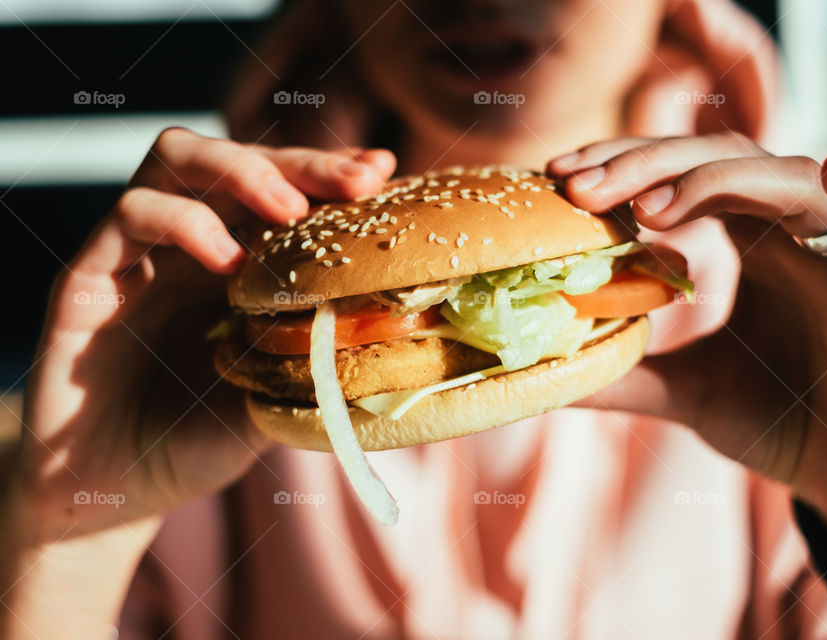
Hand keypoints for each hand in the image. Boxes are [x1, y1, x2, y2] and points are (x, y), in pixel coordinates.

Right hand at [15, 127, 395, 541]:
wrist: (117, 489)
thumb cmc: (199, 438)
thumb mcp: (275, 392)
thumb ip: (317, 354)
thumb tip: (400, 332)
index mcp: (234, 259)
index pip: (282, 187)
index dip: (330, 173)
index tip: (382, 172)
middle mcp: (186, 242)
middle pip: (237, 156)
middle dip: (303, 162)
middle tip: (356, 182)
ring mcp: (136, 251)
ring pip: (176, 156)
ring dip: (243, 172)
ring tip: (291, 212)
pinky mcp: (87, 275)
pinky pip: (131, 215)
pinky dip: (185, 222)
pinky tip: (227, 262)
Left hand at [550, 133, 826, 547]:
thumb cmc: (775, 420)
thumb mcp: (683, 392)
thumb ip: (623, 373)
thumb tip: (543, 375)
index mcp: (750, 243)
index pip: (686, 177)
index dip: (625, 168)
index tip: (562, 180)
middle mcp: (795, 236)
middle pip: (725, 163)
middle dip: (649, 167)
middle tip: (582, 187)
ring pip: (794, 185)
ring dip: (723, 182)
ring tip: (653, 208)